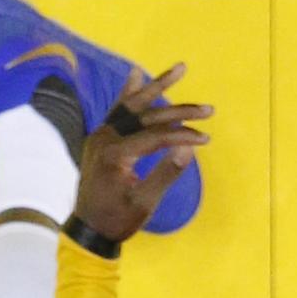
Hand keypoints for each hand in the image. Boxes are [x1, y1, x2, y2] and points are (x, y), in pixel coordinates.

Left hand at [69, 64, 211, 243]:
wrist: (88, 229)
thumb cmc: (118, 219)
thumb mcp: (146, 202)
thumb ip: (167, 173)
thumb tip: (190, 148)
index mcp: (114, 155)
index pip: (155, 137)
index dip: (182, 136)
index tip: (205, 139)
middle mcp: (104, 139)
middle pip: (147, 116)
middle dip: (179, 111)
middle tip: (208, 109)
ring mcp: (100, 136)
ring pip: (132, 106)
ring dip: (156, 87)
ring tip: (181, 68)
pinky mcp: (100, 138)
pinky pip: (117, 110)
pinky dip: (129, 93)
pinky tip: (137, 73)